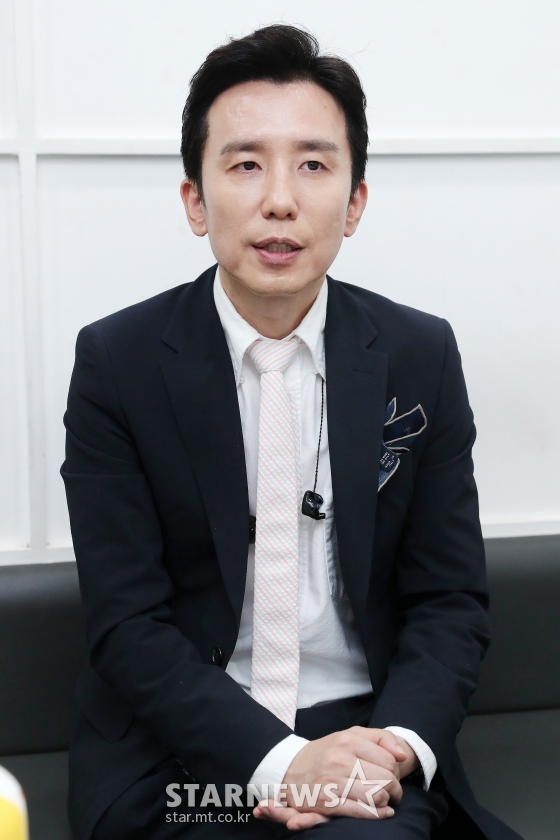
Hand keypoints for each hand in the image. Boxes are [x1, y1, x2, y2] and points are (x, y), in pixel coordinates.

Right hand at [253, 726, 413, 830]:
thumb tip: (403, 756)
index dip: (396, 771)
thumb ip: (381, 739)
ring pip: (376, 796)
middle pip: (385, 779)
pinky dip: (376, 814)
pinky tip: (381, 812)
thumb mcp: (351, 735)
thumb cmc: (328, 751)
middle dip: (394, 788)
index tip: (392, 775)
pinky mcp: (326, 802)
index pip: (388, 760)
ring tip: (384, 800)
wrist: (290, 768)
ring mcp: (332, 781)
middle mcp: (340, 759)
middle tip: (392, 791)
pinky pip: (360, 811)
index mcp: (348, 740)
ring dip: (386, 802)